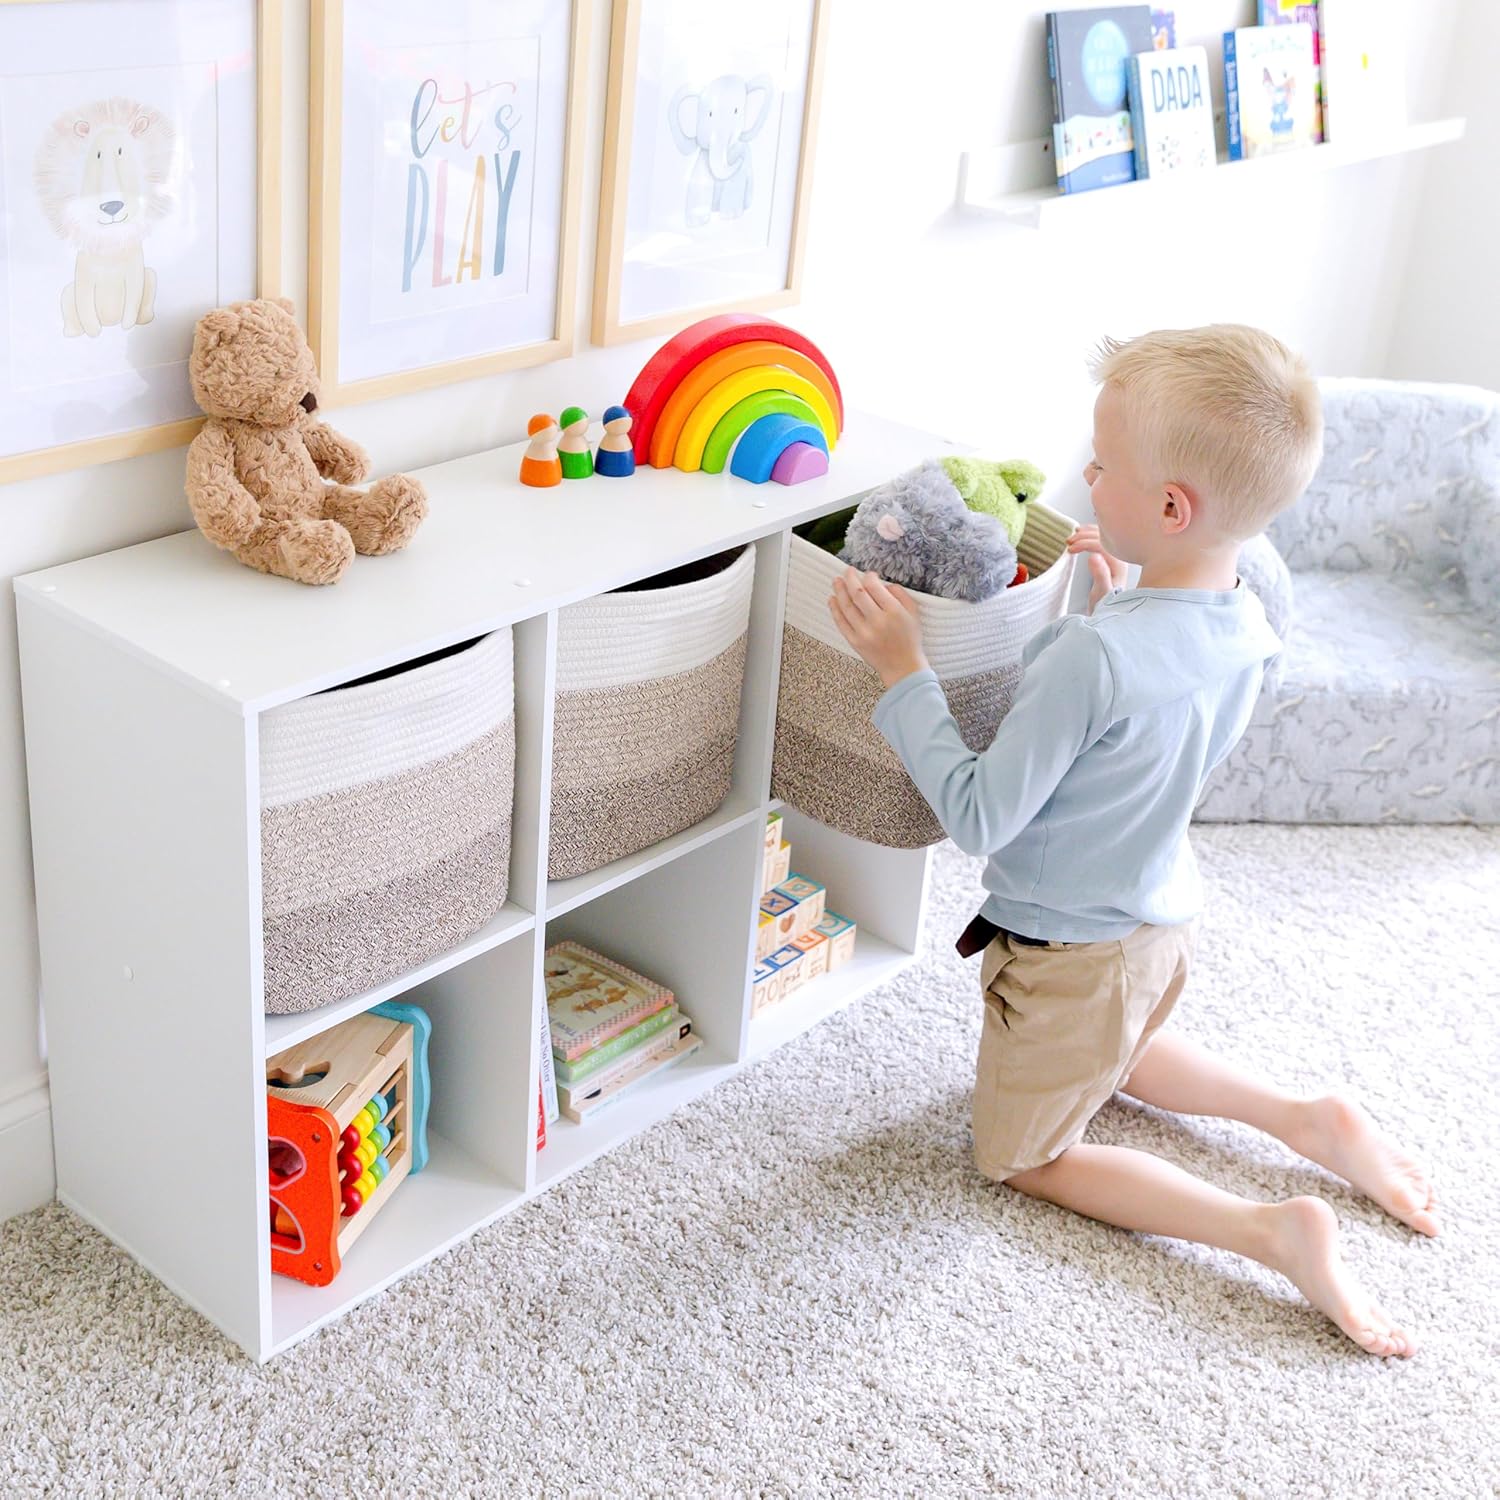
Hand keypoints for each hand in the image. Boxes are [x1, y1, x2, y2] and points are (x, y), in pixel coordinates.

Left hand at [828, 567, 927, 687]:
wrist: (903, 668)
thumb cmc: (910, 639)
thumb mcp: (914, 613)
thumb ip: (901, 595)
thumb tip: (883, 584)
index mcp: (893, 612)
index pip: (874, 587)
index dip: (868, 577)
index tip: (868, 575)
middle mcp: (877, 621)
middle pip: (858, 594)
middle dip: (850, 579)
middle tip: (847, 571)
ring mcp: (864, 633)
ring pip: (847, 606)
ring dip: (839, 591)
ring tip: (836, 581)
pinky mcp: (855, 642)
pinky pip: (841, 622)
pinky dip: (835, 609)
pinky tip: (832, 599)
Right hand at [1067, 525, 1128, 611]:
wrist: (1111, 612)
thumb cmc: (1106, 605)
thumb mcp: (1102, 592)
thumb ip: (1100, 574)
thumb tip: (1093, 555)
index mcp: (1118, 564)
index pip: (1101, 544)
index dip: (1084, 543)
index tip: (1070, 549)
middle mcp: (1119, 557)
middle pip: (1102, 537)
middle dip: (1083, 536)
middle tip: (1068, 542)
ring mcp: (1115, 556)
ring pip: (1102, 536)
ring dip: (1086, 534)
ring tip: (1072, 537)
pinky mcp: (1110, 558)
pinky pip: (1101, 539)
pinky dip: (1089, 535)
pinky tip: (1081, 534)